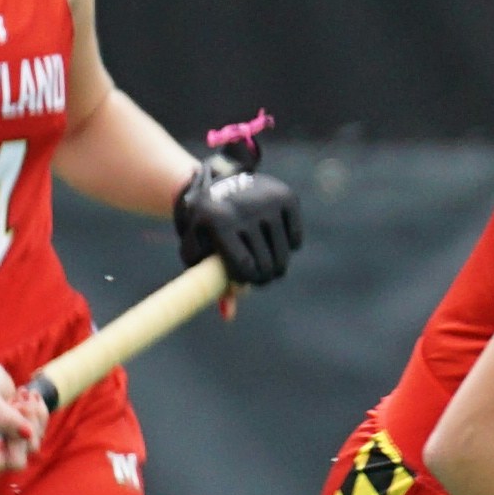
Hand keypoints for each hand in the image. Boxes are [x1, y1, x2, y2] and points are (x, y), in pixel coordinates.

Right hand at [0, 336, 43, 475]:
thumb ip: (3, 415)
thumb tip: (26, 434)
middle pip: (16, 462)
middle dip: (21, 433)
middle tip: (18, 404)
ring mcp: (6, 444)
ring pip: (32, 446)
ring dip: (33, 418)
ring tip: (21, 394)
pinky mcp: (20, 434)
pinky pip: (39, 431)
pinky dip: (38, 412)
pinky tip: (28, 394)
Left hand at [172, 155, 302, 287]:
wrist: (217, 178)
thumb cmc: (204, 224)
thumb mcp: (198, 249)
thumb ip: (210, 282)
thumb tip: (228, 316)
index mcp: (218, 221)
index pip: (244, 269)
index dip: (247, 281)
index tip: (244, 280)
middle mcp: (245, 209)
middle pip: (267, 265)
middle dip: (263, 276)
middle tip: (257, 274)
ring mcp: (268, 201)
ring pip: (283, 255)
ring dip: (275, 263)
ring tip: (263, 258)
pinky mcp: (287, 196)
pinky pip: (295, 239)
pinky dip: (287, 244)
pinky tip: (273, 236)